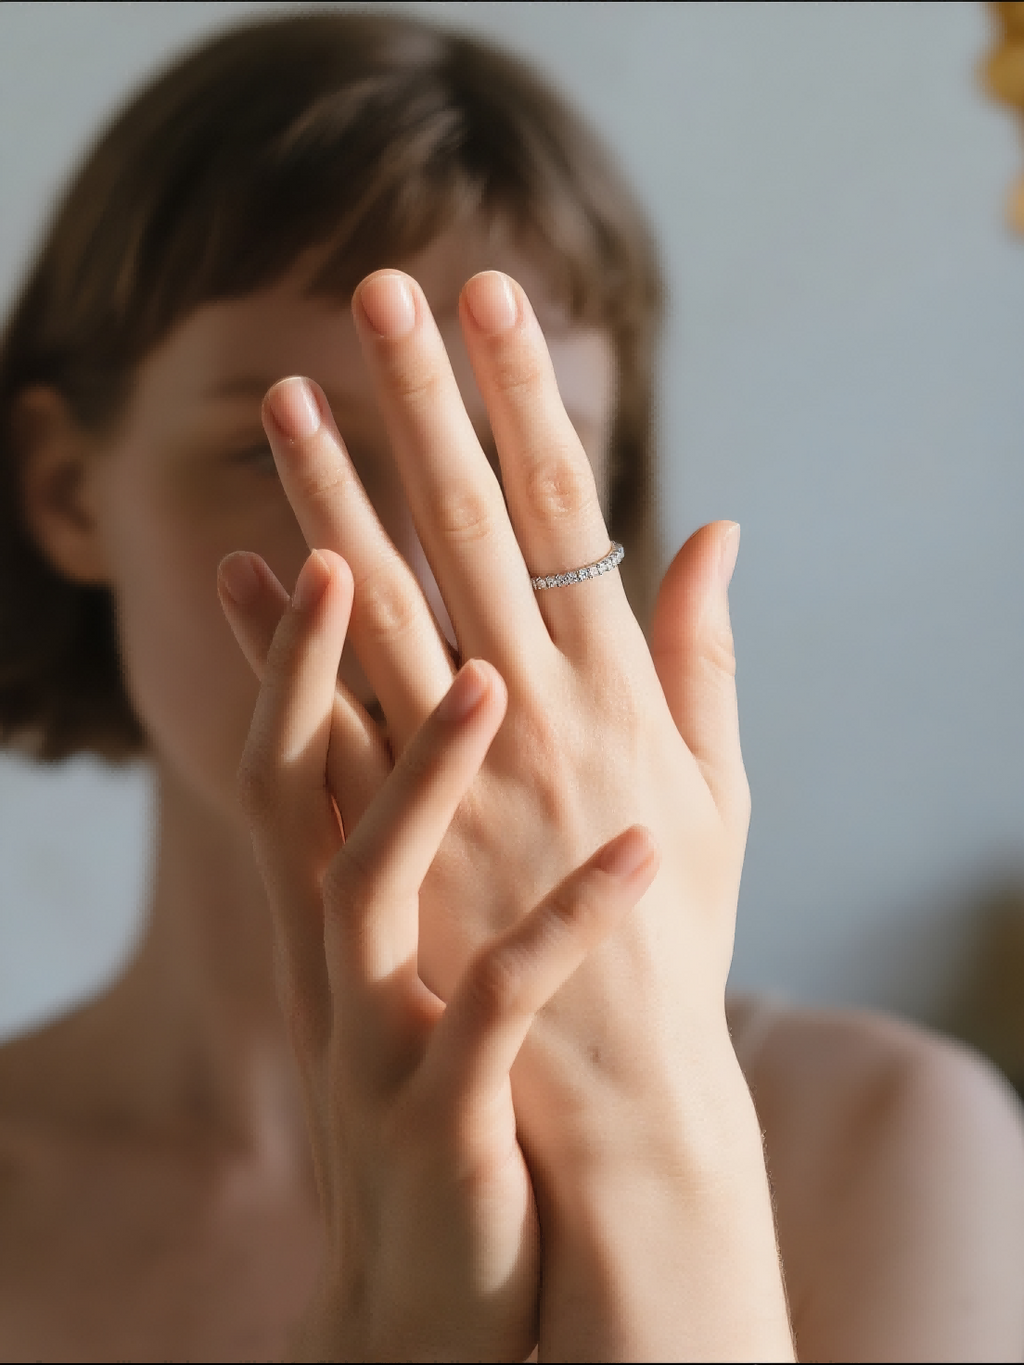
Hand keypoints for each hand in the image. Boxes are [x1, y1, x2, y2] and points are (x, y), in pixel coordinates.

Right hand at [218, 545, 659, 1361]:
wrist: (438, 1268)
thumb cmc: (454, 1080)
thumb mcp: (422, 959)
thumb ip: (421, 847)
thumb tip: (449, 717)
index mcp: (342, 910)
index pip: (298, 756)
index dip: (287, 653)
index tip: (298, 535)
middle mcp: (336, 954)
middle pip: (294, 792)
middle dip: (302, 669)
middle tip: (331, 548)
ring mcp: (378, 1029)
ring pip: (375, 883)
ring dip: (423, 777)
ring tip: (491, 680)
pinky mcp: (444, 1106)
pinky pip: (501, 1001)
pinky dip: (565, 925)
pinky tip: (637, 857)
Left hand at [252, 270, 748, 1162]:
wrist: (618, 1081)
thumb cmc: (677, 928)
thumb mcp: (721, 788)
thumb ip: (706, 654)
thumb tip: (716, 532)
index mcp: (621, 684)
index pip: (567, 507)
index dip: (526, 395)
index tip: (490, 301)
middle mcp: (540, 708)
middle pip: (471, 526)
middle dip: (425, 400)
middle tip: (379, 294)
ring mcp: (463, 774)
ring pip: (388, 604)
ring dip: (333, 495)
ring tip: (288, 398)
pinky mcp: (403, 838)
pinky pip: (331, 722)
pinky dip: (286, 643)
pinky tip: (241, 568)